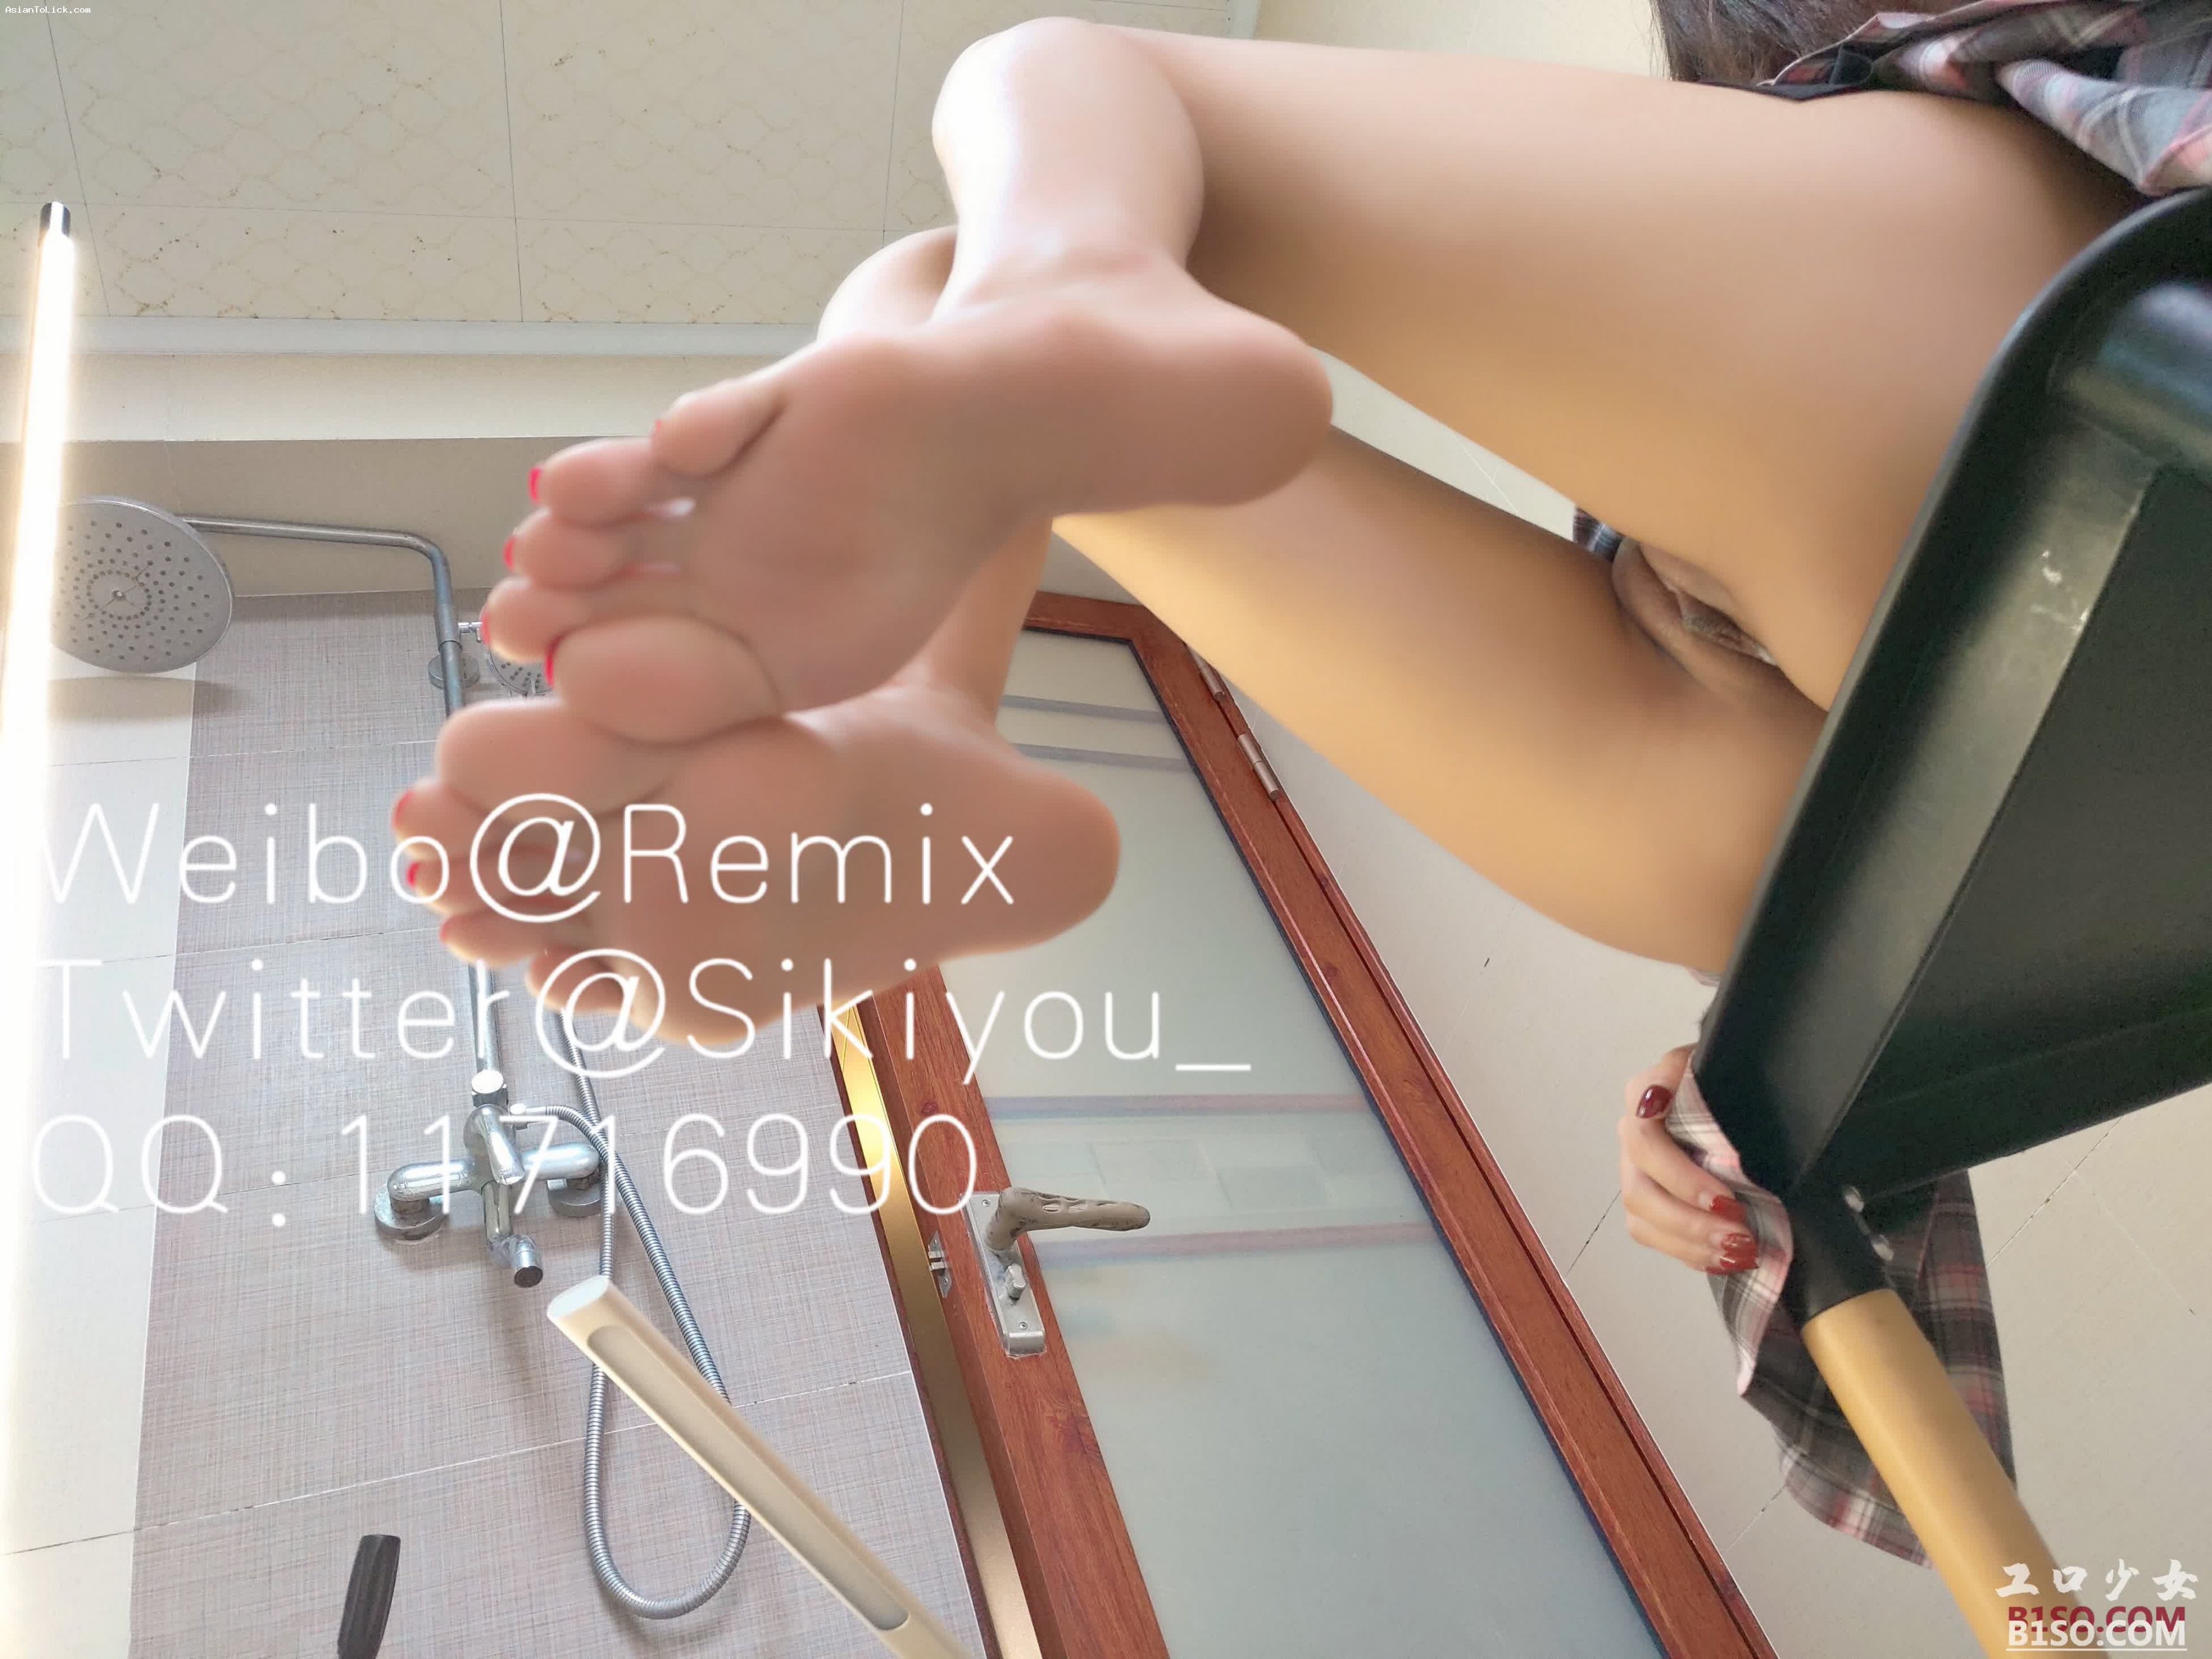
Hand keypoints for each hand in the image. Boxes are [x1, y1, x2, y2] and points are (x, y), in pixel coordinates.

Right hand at [1617, 1046, 1759, 1274]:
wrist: (1735, 1083)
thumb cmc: (1735, 1074)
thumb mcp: (1729, 1068)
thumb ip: (1710, 1086)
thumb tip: (1701, 1119)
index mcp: (1649, 1091)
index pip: (1644, 1139)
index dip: (1681, 1177)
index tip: (1727, 1202)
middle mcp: (1633, 1130)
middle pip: (1638, 1189)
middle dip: (1689, 1221)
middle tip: (1740, 1238)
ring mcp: (1636, 1166)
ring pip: (1641, 1217)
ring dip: (1689, 1243)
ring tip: (1738, 1255)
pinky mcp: (1648, 1194)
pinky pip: (1654, 1234)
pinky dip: (1688, 1251)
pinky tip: (1723, 1260)